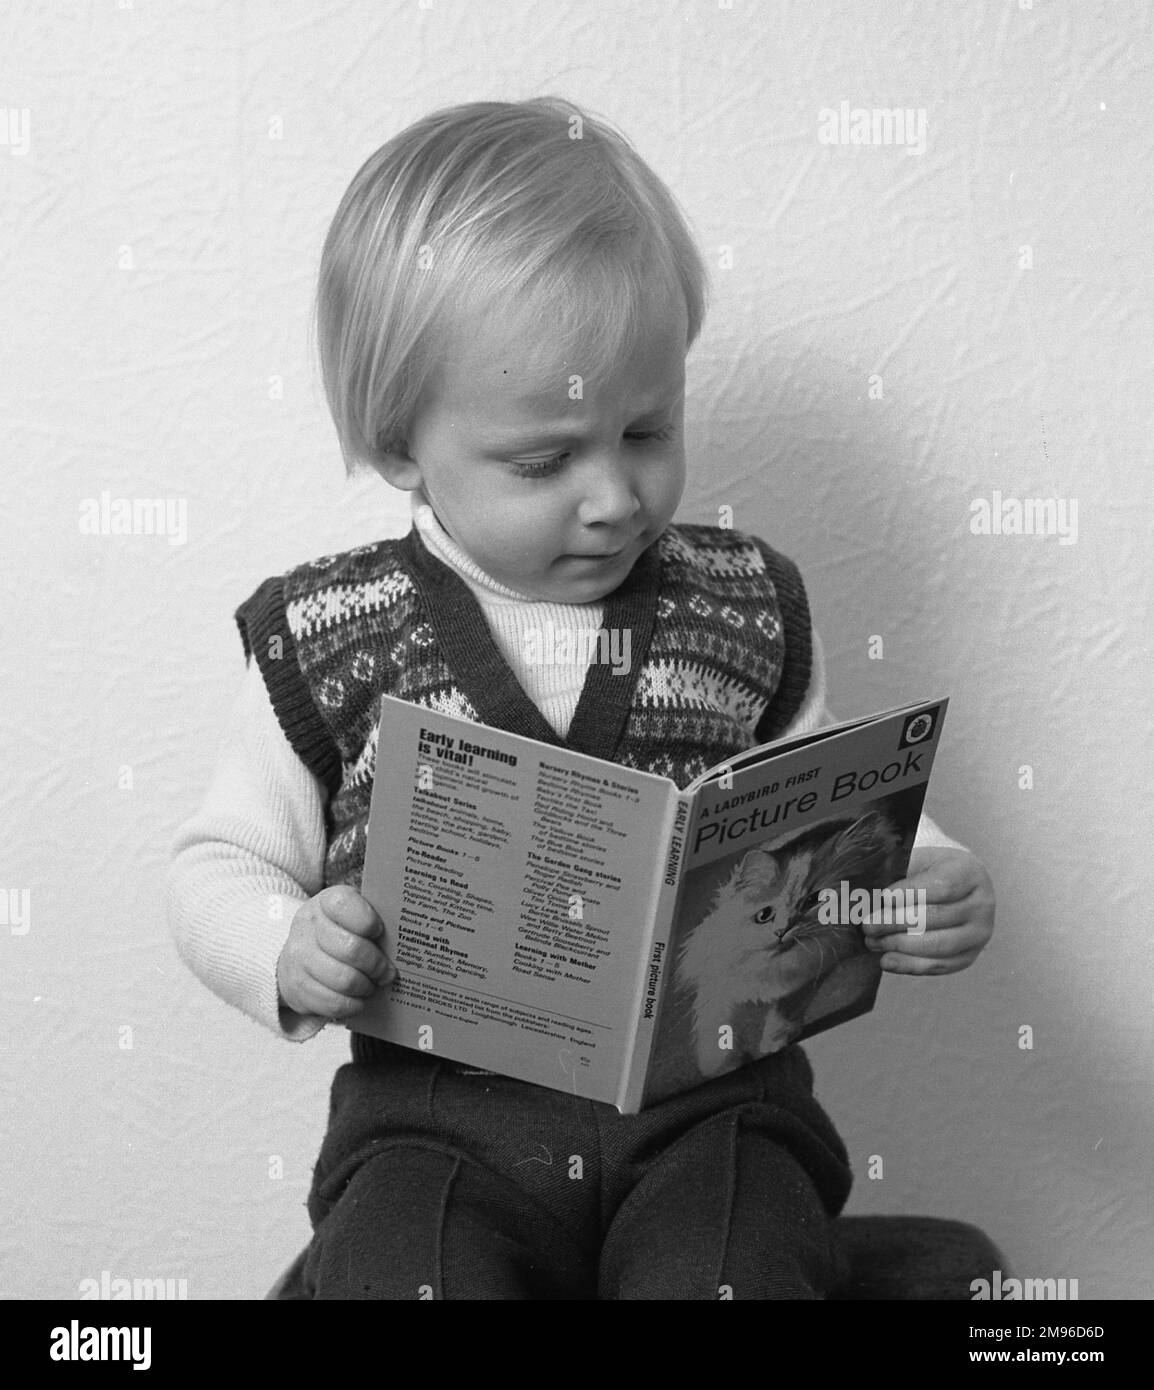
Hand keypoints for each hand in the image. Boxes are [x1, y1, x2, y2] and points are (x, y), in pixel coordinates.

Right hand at [276, 885, 394, 1018]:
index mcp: (326, 902)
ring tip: (372, 985)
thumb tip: (407, 937)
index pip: (345, 905)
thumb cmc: (339, 933)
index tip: (379, 931)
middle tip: (387, 972)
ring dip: (366, 986)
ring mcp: (299, 958)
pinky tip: (359, 1000)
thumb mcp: (351, 916)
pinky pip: (334, 1003)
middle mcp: (308, 926)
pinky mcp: (298, 988)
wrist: (298, 956)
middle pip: (351, 949)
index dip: (367, 921)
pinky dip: (353, 1005)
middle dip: (377, 965)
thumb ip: (373, 920)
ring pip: (345, 980)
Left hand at [863, 847, 993, 974]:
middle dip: (895, 922)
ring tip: (872, 941)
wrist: (956, 889)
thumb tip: (866, 893)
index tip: (883, 897)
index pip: (941, 886)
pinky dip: (909, 965)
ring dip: (899, 945)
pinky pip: (938, 966)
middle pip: (935, 917)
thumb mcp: (919, 860)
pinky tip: (886, 960)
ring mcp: (978, 934)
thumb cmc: (929, 872)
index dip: (910, 893)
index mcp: (970, 873)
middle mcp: (981, 905)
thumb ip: (898, 870)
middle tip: (867, 924)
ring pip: (937, 945)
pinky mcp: (969, 956)